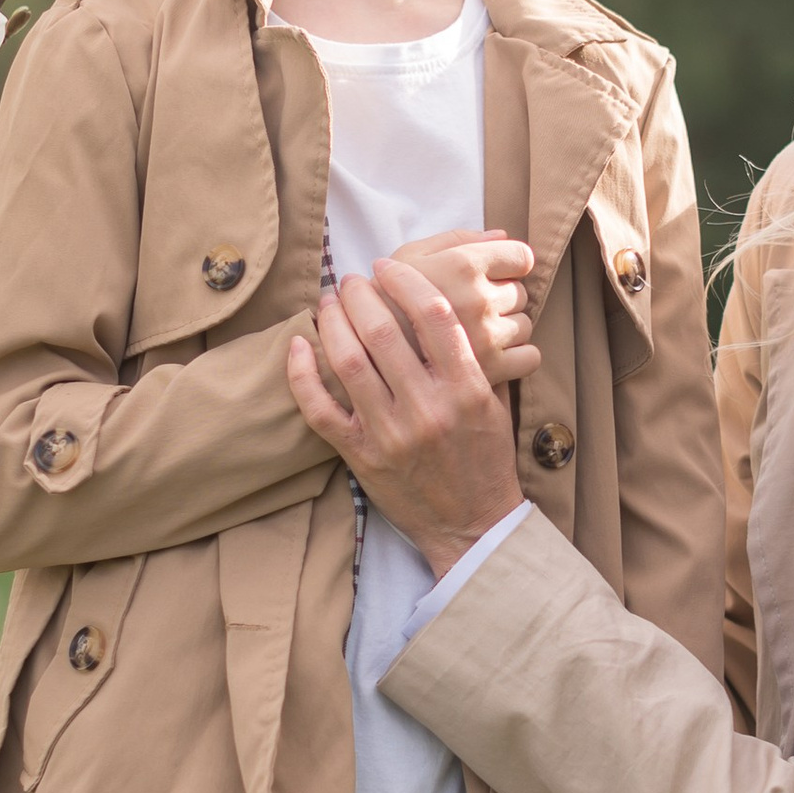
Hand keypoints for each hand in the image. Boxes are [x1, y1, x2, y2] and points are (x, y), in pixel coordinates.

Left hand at [286, 262, 524, 571]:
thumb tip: (446, 304)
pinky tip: (298, 347)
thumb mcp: (495, 404)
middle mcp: (428, 408)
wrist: (472, 525)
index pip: (434, 314)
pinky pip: (320, 410)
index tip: (389, 267)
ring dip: (332, 322)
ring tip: (330, 303)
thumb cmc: (485, 460)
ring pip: (348, 361)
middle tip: (352, 280)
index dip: (406, 281)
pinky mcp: (361, 457)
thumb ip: (475, 358)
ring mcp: (391, 434)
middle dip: (361, 294)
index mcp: (467, 389)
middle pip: (383, 331)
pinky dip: (302, 374)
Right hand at [383, 226, 537, 391]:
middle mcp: (478, 300)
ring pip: (524, 324)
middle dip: (501, 297)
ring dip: (507, 327)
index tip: (493, 274)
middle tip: (471, 307)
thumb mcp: (409, 256)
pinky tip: (491, 357)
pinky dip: (517, 357)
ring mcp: (486, 338)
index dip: (508, 263)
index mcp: (460, 265)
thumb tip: (501, 235)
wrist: (363, 360)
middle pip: (520, 291)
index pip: (519, 255)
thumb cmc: (384, 298)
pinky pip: (529, 357)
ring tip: (476, 334)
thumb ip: (455, 239)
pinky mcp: (490, 372)